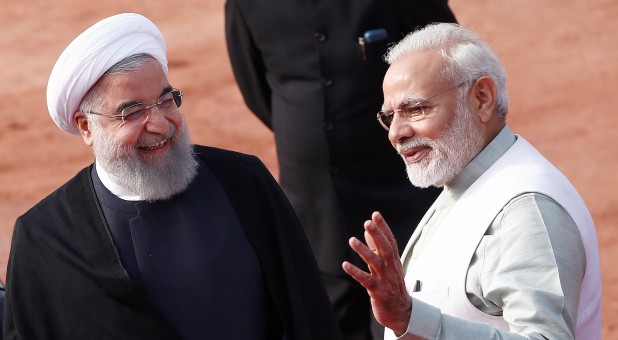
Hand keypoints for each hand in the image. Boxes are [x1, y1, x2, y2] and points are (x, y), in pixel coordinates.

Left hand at [342, 211, 411, 334]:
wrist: (401, 312)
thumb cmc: (392, 286)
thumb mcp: (386, 266)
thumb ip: (376, 249)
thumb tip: (367, 233)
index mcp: (394, 261)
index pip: (390, 241)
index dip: (384, 227)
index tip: (376, 214)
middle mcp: (391, 268)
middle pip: (385, 249)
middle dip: (377, 235)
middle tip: (368, 222)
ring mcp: (385, 279)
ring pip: (375, 263)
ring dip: (364, 251)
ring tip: (352, 240)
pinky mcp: (378, 291)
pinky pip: (366, 280)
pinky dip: (356, 272)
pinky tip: (345, 265)